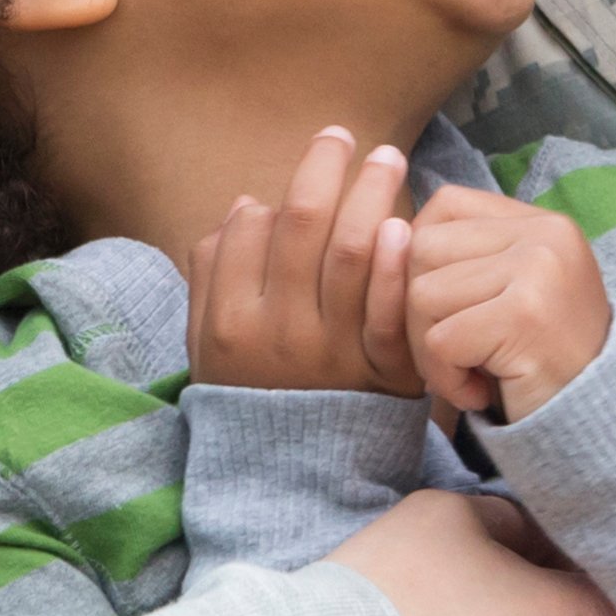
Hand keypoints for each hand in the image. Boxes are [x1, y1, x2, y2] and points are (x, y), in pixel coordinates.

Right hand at [185, 130, 421, 396]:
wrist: (295, 479)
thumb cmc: (254, 394)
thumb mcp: (210, 346)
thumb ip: (215, 276)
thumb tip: (242, 207)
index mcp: (232, 322)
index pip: (251, 233)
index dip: (279, 192)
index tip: (310, 162)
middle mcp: (280, 334)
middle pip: (304, 229)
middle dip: (326, 170)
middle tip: (346, 136)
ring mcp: (334, 355)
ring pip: (352, 254)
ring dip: (371, 195)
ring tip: (388, 160)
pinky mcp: (384, 375)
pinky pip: (392, 312)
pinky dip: (399, 267)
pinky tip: (406, 228)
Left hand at [403, 185, 615, 422]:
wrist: (594, 420)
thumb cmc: (541, 360)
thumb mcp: (512, 291)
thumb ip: (468, 256)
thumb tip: (389, 231)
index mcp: (543, 223)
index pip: (446, 204)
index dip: (423, 257)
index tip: (448, 306)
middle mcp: (544, 235)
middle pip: (422, 248)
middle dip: (418, 310)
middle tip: (457, 351)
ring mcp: (537, 270)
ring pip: (422, 295)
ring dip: (429, 349)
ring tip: (471, 371)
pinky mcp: (523, 316)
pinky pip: (439, 340)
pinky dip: (445, 378)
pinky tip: (478, 392)